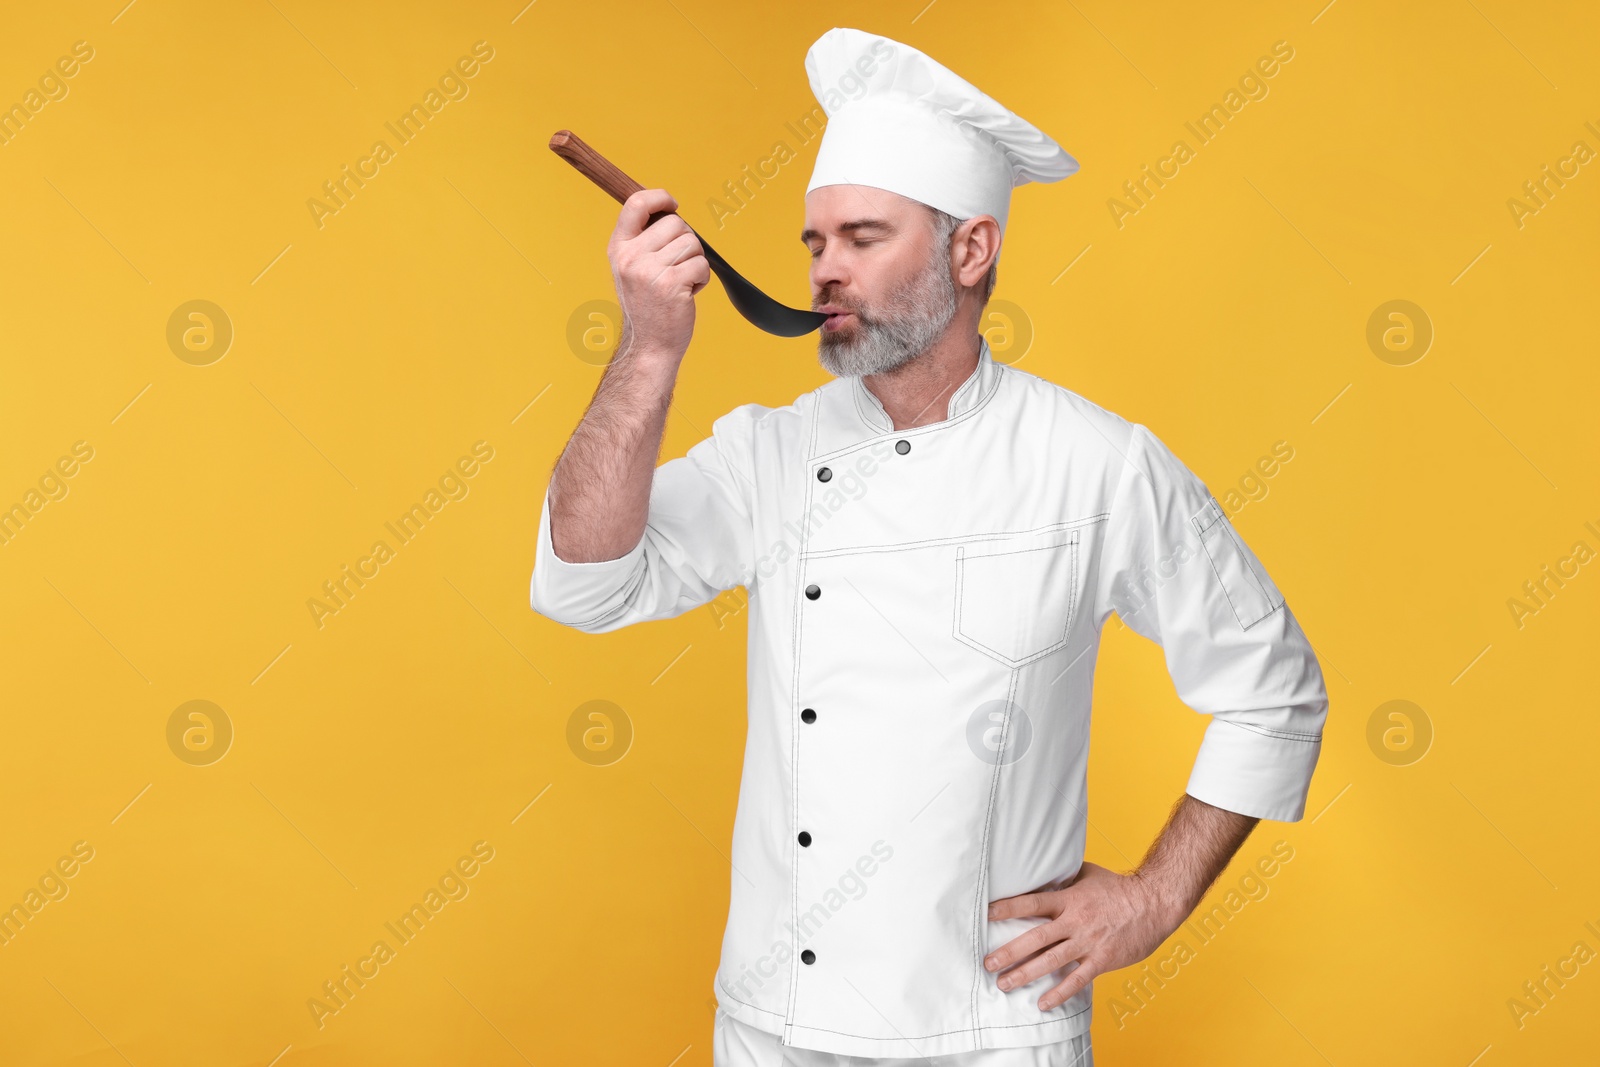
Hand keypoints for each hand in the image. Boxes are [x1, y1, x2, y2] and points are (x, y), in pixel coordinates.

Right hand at [607, 189, 709, 359]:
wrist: (649, 346)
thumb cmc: (648, 307)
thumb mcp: (632, 268)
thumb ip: (644, 241)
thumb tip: (671, 213)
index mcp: (619, 248)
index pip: (635, 204)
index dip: (659, 197)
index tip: (673, 204)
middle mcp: (630, 257)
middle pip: (676, 223)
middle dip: (686, 242)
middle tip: (678, 266)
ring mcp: (649, 271)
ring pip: (692, 243)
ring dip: (695, 262)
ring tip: (682, 281)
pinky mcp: (672, 284)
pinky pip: (701, 264)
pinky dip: (702, 278)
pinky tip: (688, 293)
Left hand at [984, 861, 1179, 1011]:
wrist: (1154, 903)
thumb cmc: (1119, 887)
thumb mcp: (1087, 875)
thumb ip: (1064, 878)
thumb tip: (1043, 873)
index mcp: (1069, 898)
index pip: (1031, 902)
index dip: (1006, 908)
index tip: (985, 915)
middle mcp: (1075, 921)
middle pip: (1035, 937)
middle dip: (1009, 951)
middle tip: (987, 962)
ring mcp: (1088, 942)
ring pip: (1051, 961)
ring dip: (1025, 974)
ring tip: (1004, 984)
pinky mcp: (1102, 960)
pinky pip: (1077, 980)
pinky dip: (1059, 993)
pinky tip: (1042, 1003)